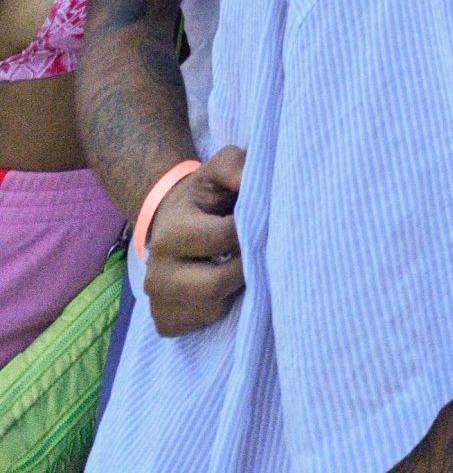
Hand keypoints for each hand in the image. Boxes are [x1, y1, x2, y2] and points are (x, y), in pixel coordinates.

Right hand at [144, 144, 245, 336]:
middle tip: (251, 251)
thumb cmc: (205, 194)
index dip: (249, 230)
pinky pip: (202, 324)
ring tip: (233, 265)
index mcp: (170, 232)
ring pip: (213, 308)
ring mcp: (157, 301)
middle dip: (243, 267)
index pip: (224, 238)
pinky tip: (218, 287)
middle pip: (217, 285)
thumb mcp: (220, 168)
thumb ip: (236, 168)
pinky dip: (218, 307)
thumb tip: (252, 185)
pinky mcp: (164, 322)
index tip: (257, 222)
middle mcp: (155, 272)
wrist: (172, 219)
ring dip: (232, 289)